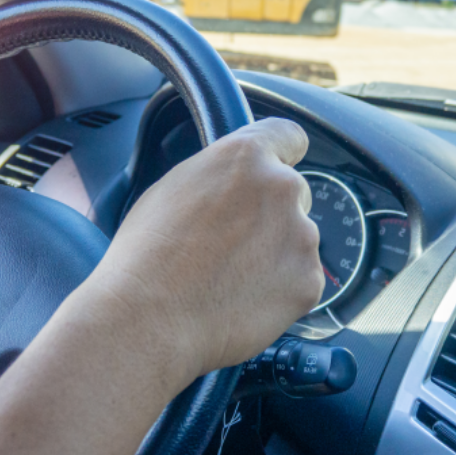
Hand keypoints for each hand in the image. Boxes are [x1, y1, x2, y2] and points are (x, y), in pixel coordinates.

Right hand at [83, 118, 322, 378]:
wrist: (148, 318)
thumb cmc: (146, 255)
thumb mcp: (172, 188)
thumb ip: (216, 176)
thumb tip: (229, 187)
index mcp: (244, 156)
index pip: (289, 136)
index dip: (281, 155)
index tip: (275, 170)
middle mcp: (282, 187)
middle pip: (292, 194)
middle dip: (270, 214)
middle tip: (233, 244)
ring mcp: (302, 236)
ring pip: (297, 240)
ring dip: (275, 254)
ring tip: (230, 280)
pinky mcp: (309, 281)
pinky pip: (302, 280)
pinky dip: (280, 291)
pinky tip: (243, 300)